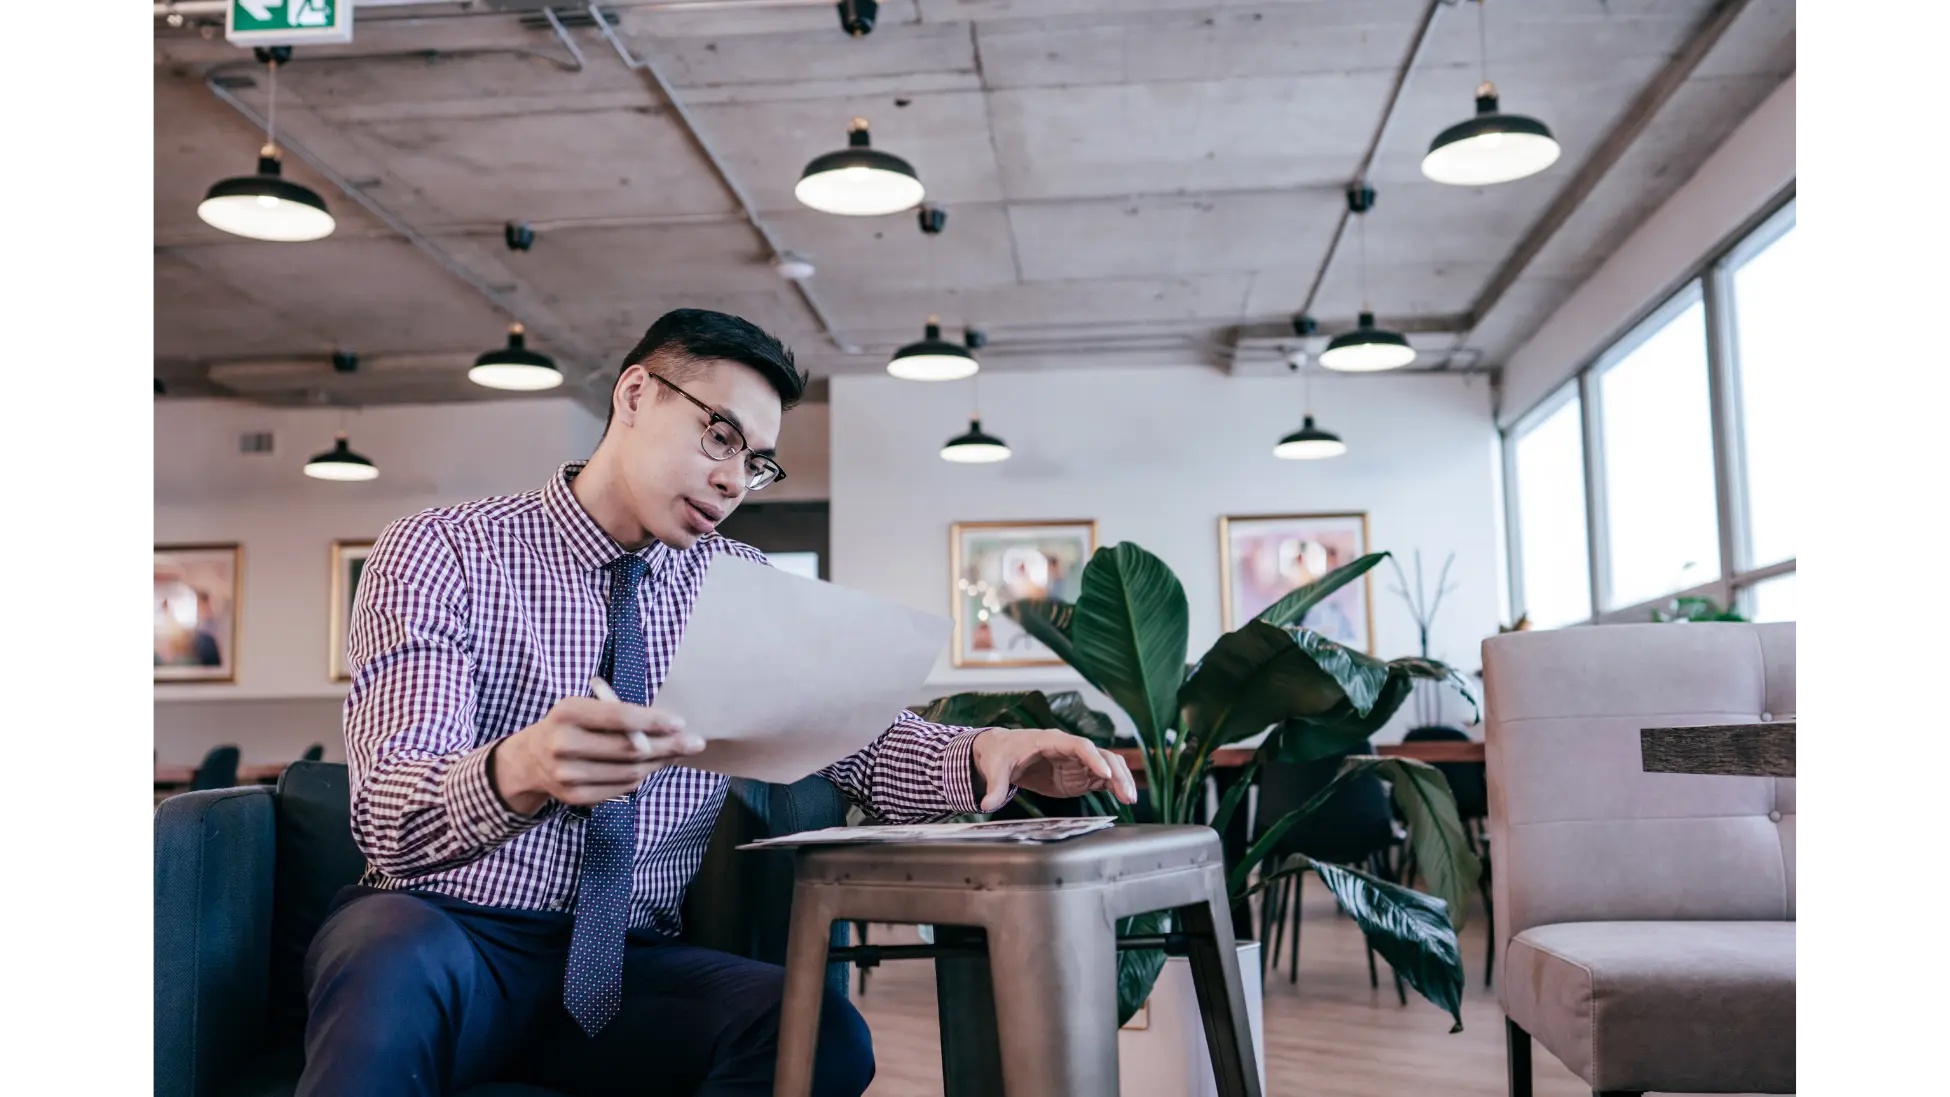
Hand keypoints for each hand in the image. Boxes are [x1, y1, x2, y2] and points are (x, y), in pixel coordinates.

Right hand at [491, 697, 700, 815]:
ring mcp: (568, 775)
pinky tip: (653, 767)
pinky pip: (621, 788)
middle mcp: (564, 744)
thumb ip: (618, 714)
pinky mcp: (575, 797)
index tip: (680, 723)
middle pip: (629, 749)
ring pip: (629, 772)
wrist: (531, 759)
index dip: (654, 721)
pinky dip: (642, 778)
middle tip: (695, 743)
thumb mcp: (584, 707)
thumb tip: (668, 726)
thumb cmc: (569, 725)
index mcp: (567, 712)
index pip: (620, 717)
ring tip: (677, 753)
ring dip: (659, 763)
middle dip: (668, 745)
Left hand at [970, 729, 1137, 812]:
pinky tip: (1125, 799)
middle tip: (1127, 794)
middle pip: (1100, 755)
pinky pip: (1102, 778)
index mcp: (1051, 740)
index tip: (1105, 773)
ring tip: (1131, 799)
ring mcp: (1076, 762)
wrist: (1001, 754)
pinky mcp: (1078, 775)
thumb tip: (986, 805)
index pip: (1079, 745)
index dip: (1093, 758)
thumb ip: (995, 786)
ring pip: (1107, 766)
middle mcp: (1069, 749)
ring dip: (1120, 780)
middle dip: (1115, 772)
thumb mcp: (995, 768)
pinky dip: (1115, 787)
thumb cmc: (1000, 754)